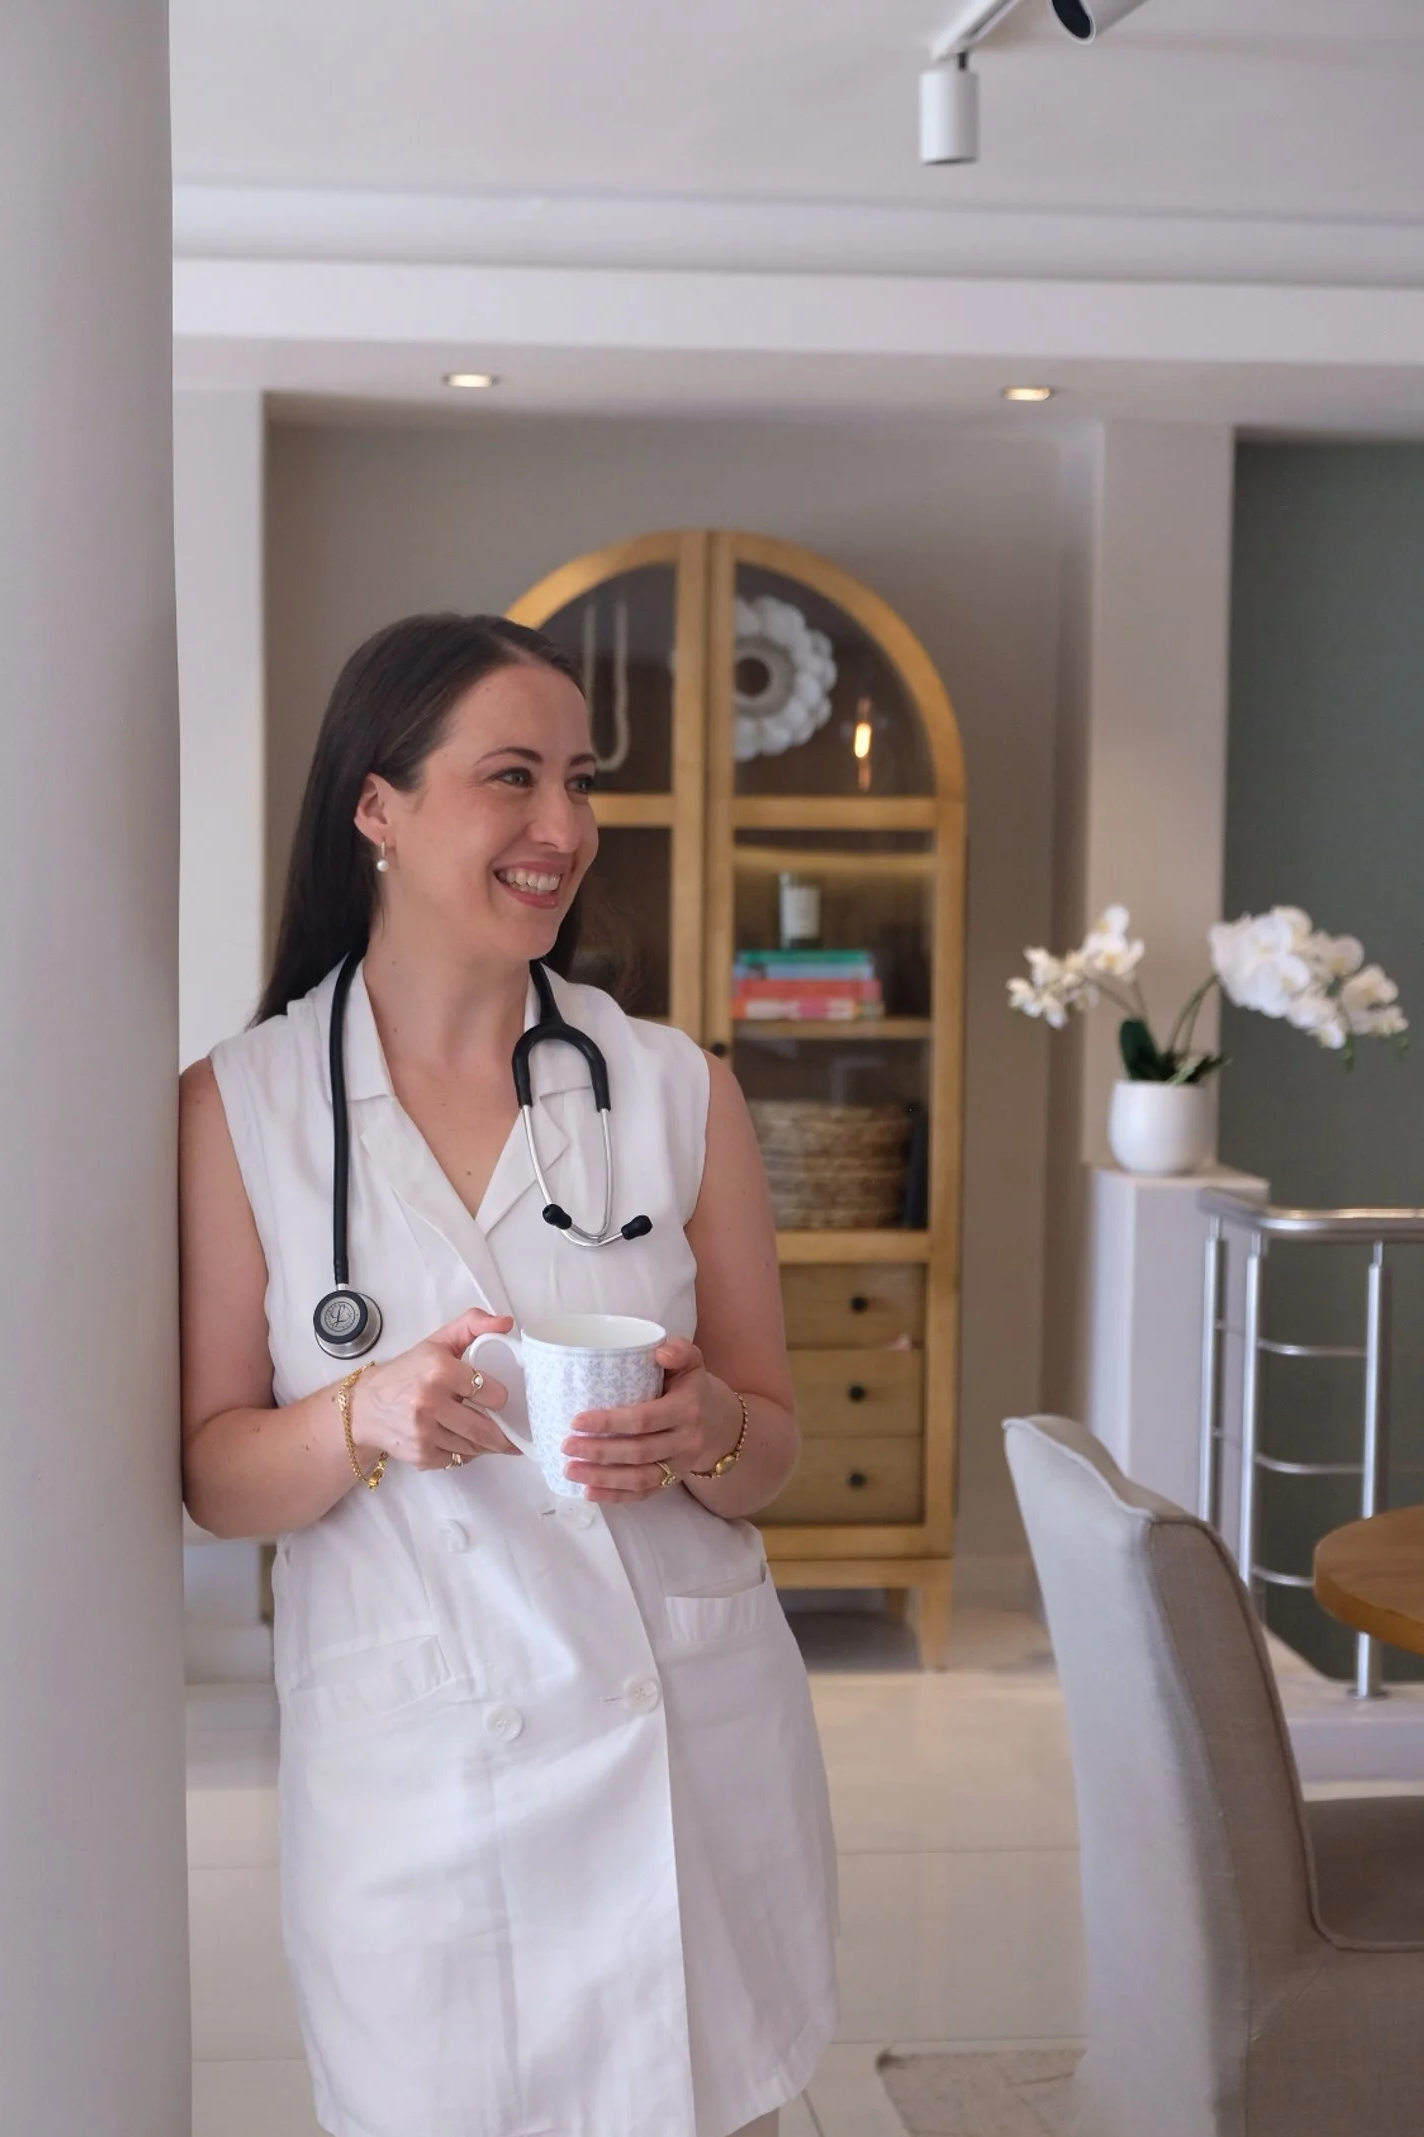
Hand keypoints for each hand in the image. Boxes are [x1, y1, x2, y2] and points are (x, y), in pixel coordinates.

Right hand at [348, 1307, 517, 1473]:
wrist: (365, 1407)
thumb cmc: (406, 1373)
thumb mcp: (438, 1341)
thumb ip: (473, 1325)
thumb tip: (506, 1323)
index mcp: (439, 1370)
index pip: (491, 1392)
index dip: (499, 1396)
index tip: (498, 1398)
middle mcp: (430, 1402)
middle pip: (485, 1428)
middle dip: (503, 1433)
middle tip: (512, 1432)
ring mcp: (424, 1432)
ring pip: (474, 1447)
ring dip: (486, 1444)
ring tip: (490, 1435)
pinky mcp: (420, 1455)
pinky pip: (458, 1460)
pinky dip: (465, 1453)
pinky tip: (462, 1441)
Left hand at [561, 1337, 742, 1503]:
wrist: (718, 1421)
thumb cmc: (691, 1387)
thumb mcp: (692, 1361)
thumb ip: (679, 1349)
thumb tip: (660, 1353)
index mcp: (687, 1409)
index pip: (645, 1419)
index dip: (610, 1422)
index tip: (577, 1420)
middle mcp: (686, 1441)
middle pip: (638, 1452)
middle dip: (599, 1451)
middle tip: (566, 1445)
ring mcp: (679, 1465)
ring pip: (639, 1478)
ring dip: (602, 1477)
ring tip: (570, 1469)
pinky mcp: (671, 1481)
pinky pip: (643, 1494)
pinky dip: (615, 1496)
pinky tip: (588, 1492)